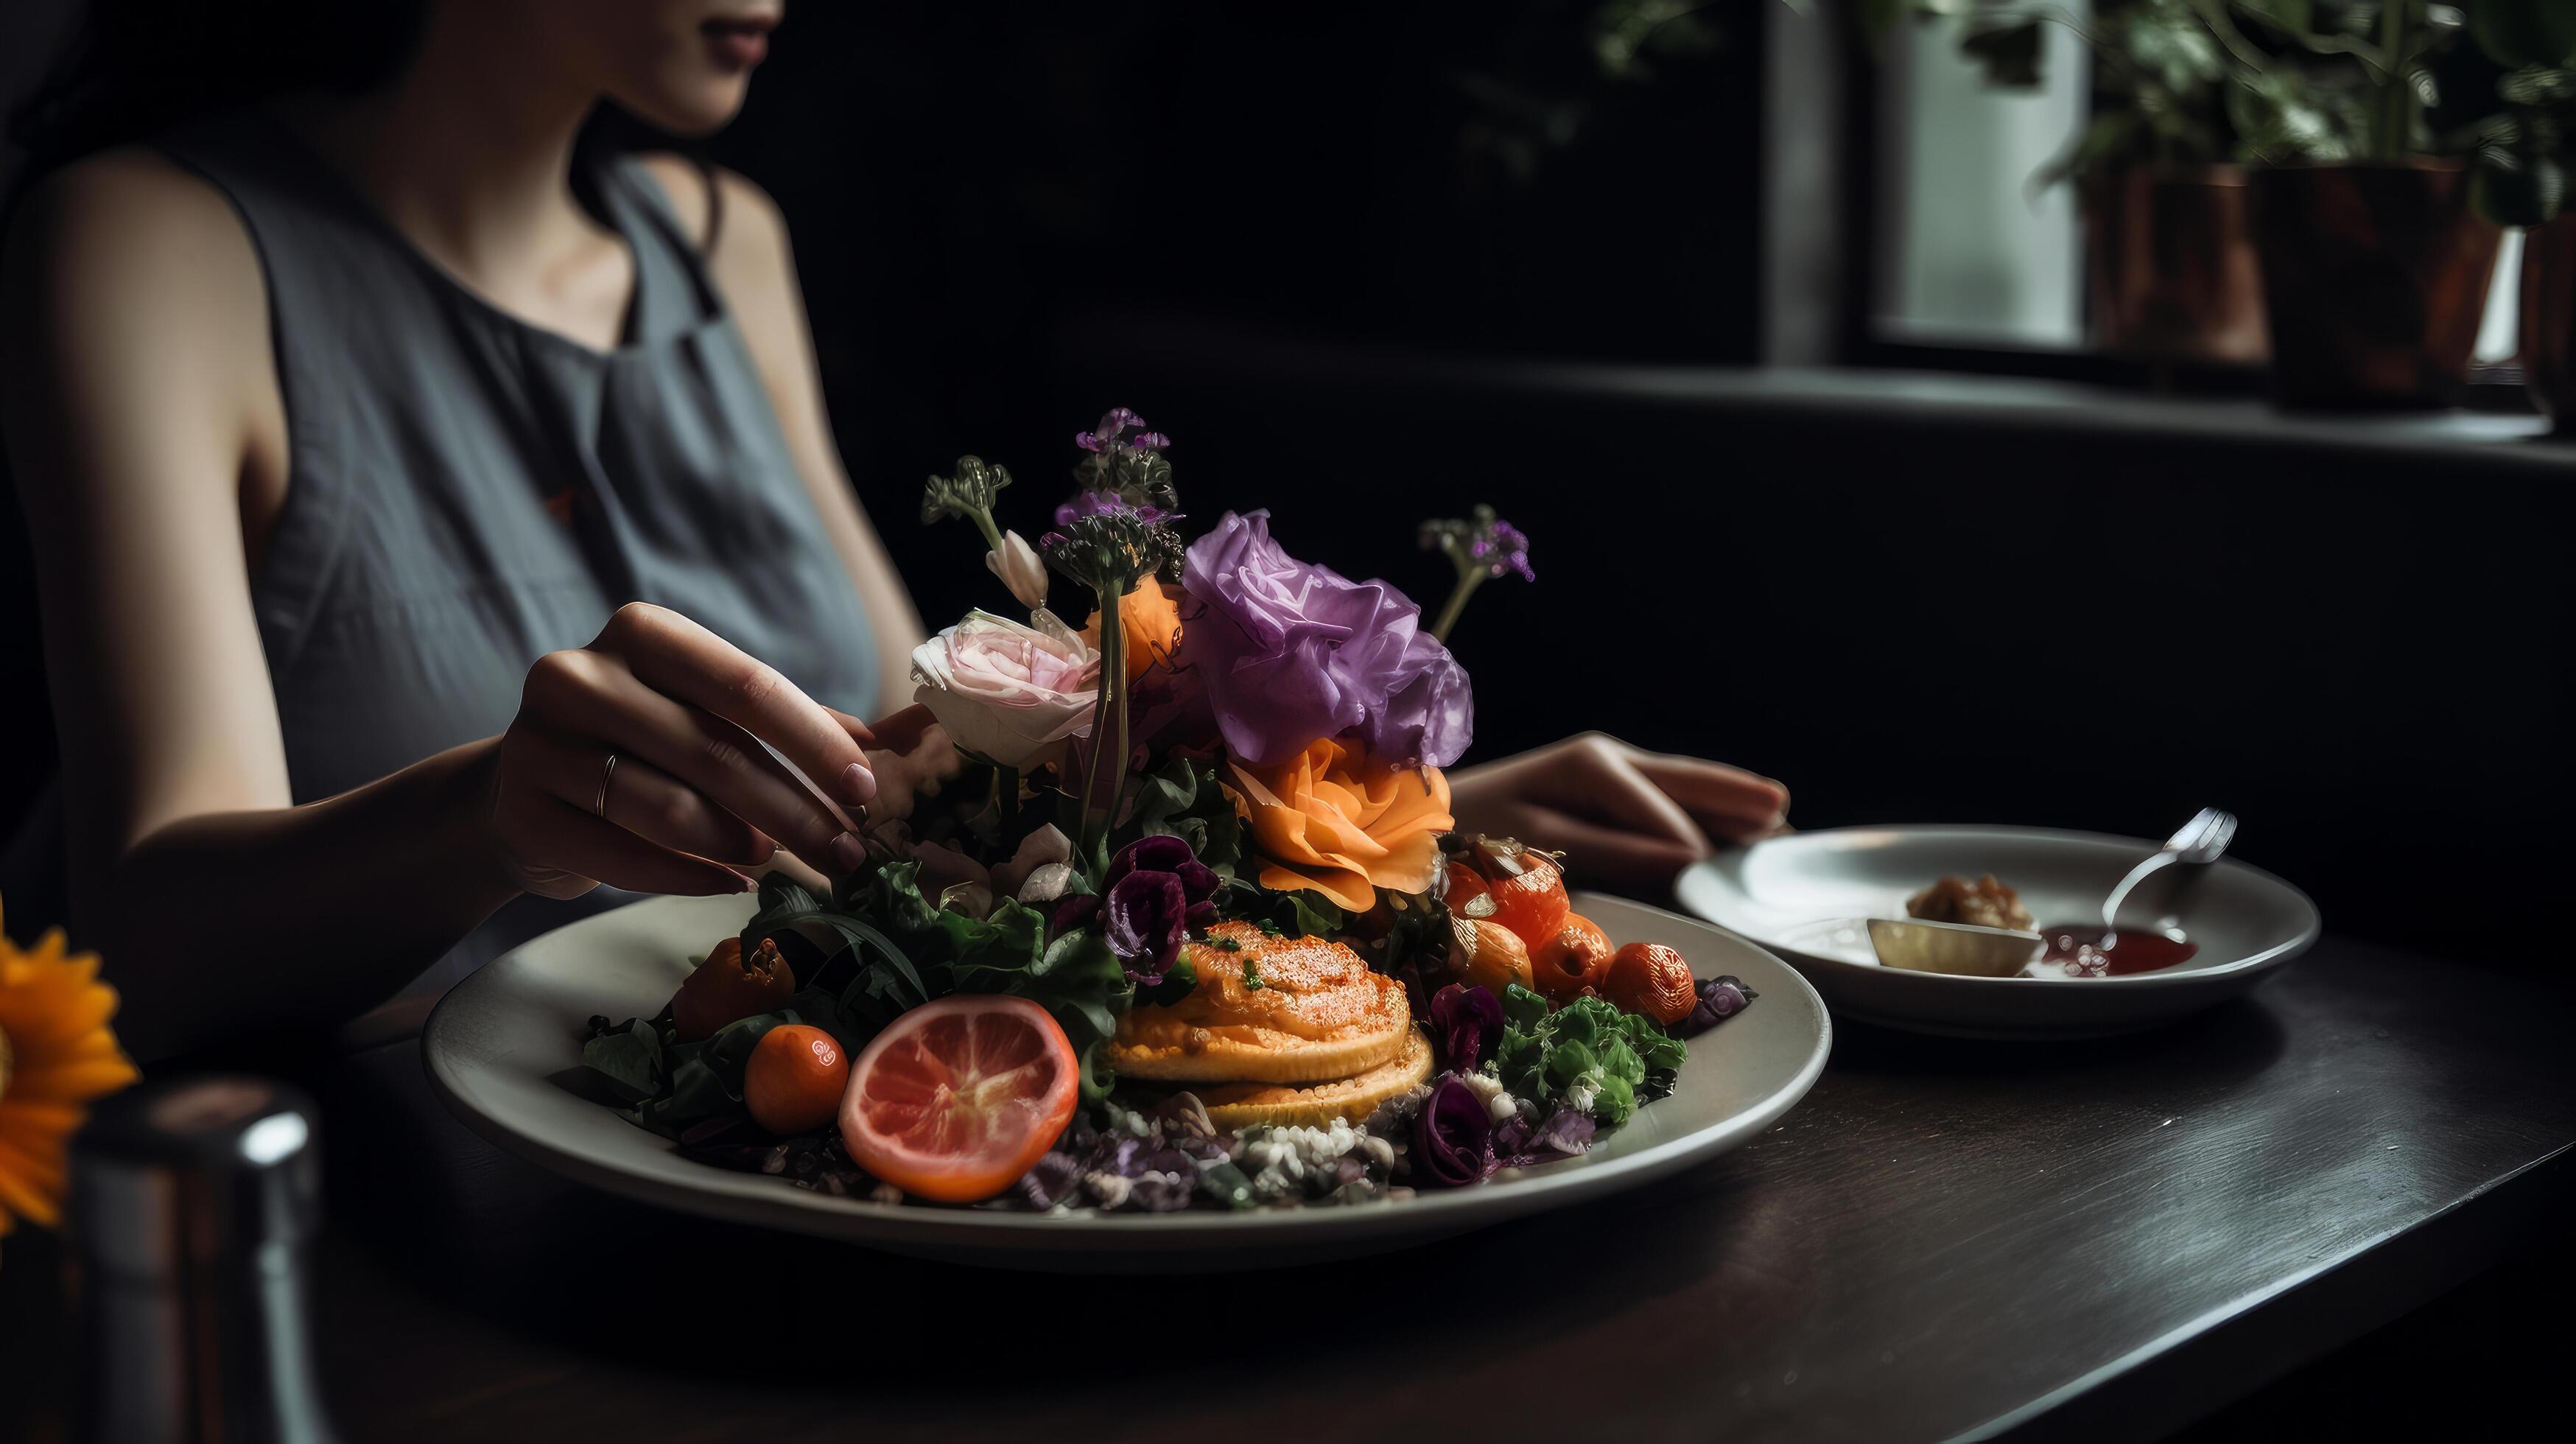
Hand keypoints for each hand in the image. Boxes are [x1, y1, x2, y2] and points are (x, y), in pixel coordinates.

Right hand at [484, 603, 883, 898]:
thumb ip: (795, 722)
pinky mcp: (521, 811)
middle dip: (794, 811)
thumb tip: (897, 741)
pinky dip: (686, 878)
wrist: (528, 783)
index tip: (865, 790)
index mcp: (643, 632)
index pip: (748, 686)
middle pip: (714, 751)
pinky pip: (620, 856)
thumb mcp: (711, 713)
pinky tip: (729, 885)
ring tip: (777, 863)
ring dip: (739, 843)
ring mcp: (540, 742)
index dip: (814, 743)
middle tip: (846, 855)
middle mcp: (581, 674)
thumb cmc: (644, 741)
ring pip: (666, 807)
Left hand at [1445, 732, 1788, 887]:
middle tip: (1792, 824)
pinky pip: (1670, 797)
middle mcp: (1612, 758)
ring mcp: (1612, 770)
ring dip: (1733, 803)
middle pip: (1692, 783)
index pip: (1668, 812)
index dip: (1698, 848)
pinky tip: (1738, 822)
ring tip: (1783, 820)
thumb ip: (1616, 849)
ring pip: (1687, 786)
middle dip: (1741, 803)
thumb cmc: (1472, 832)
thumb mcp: (1541, 844)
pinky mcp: (1607, 788)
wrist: (1425, 814)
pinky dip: (1708, 809)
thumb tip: (1687, 856)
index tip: (1727, 884)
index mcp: (1596, 766)